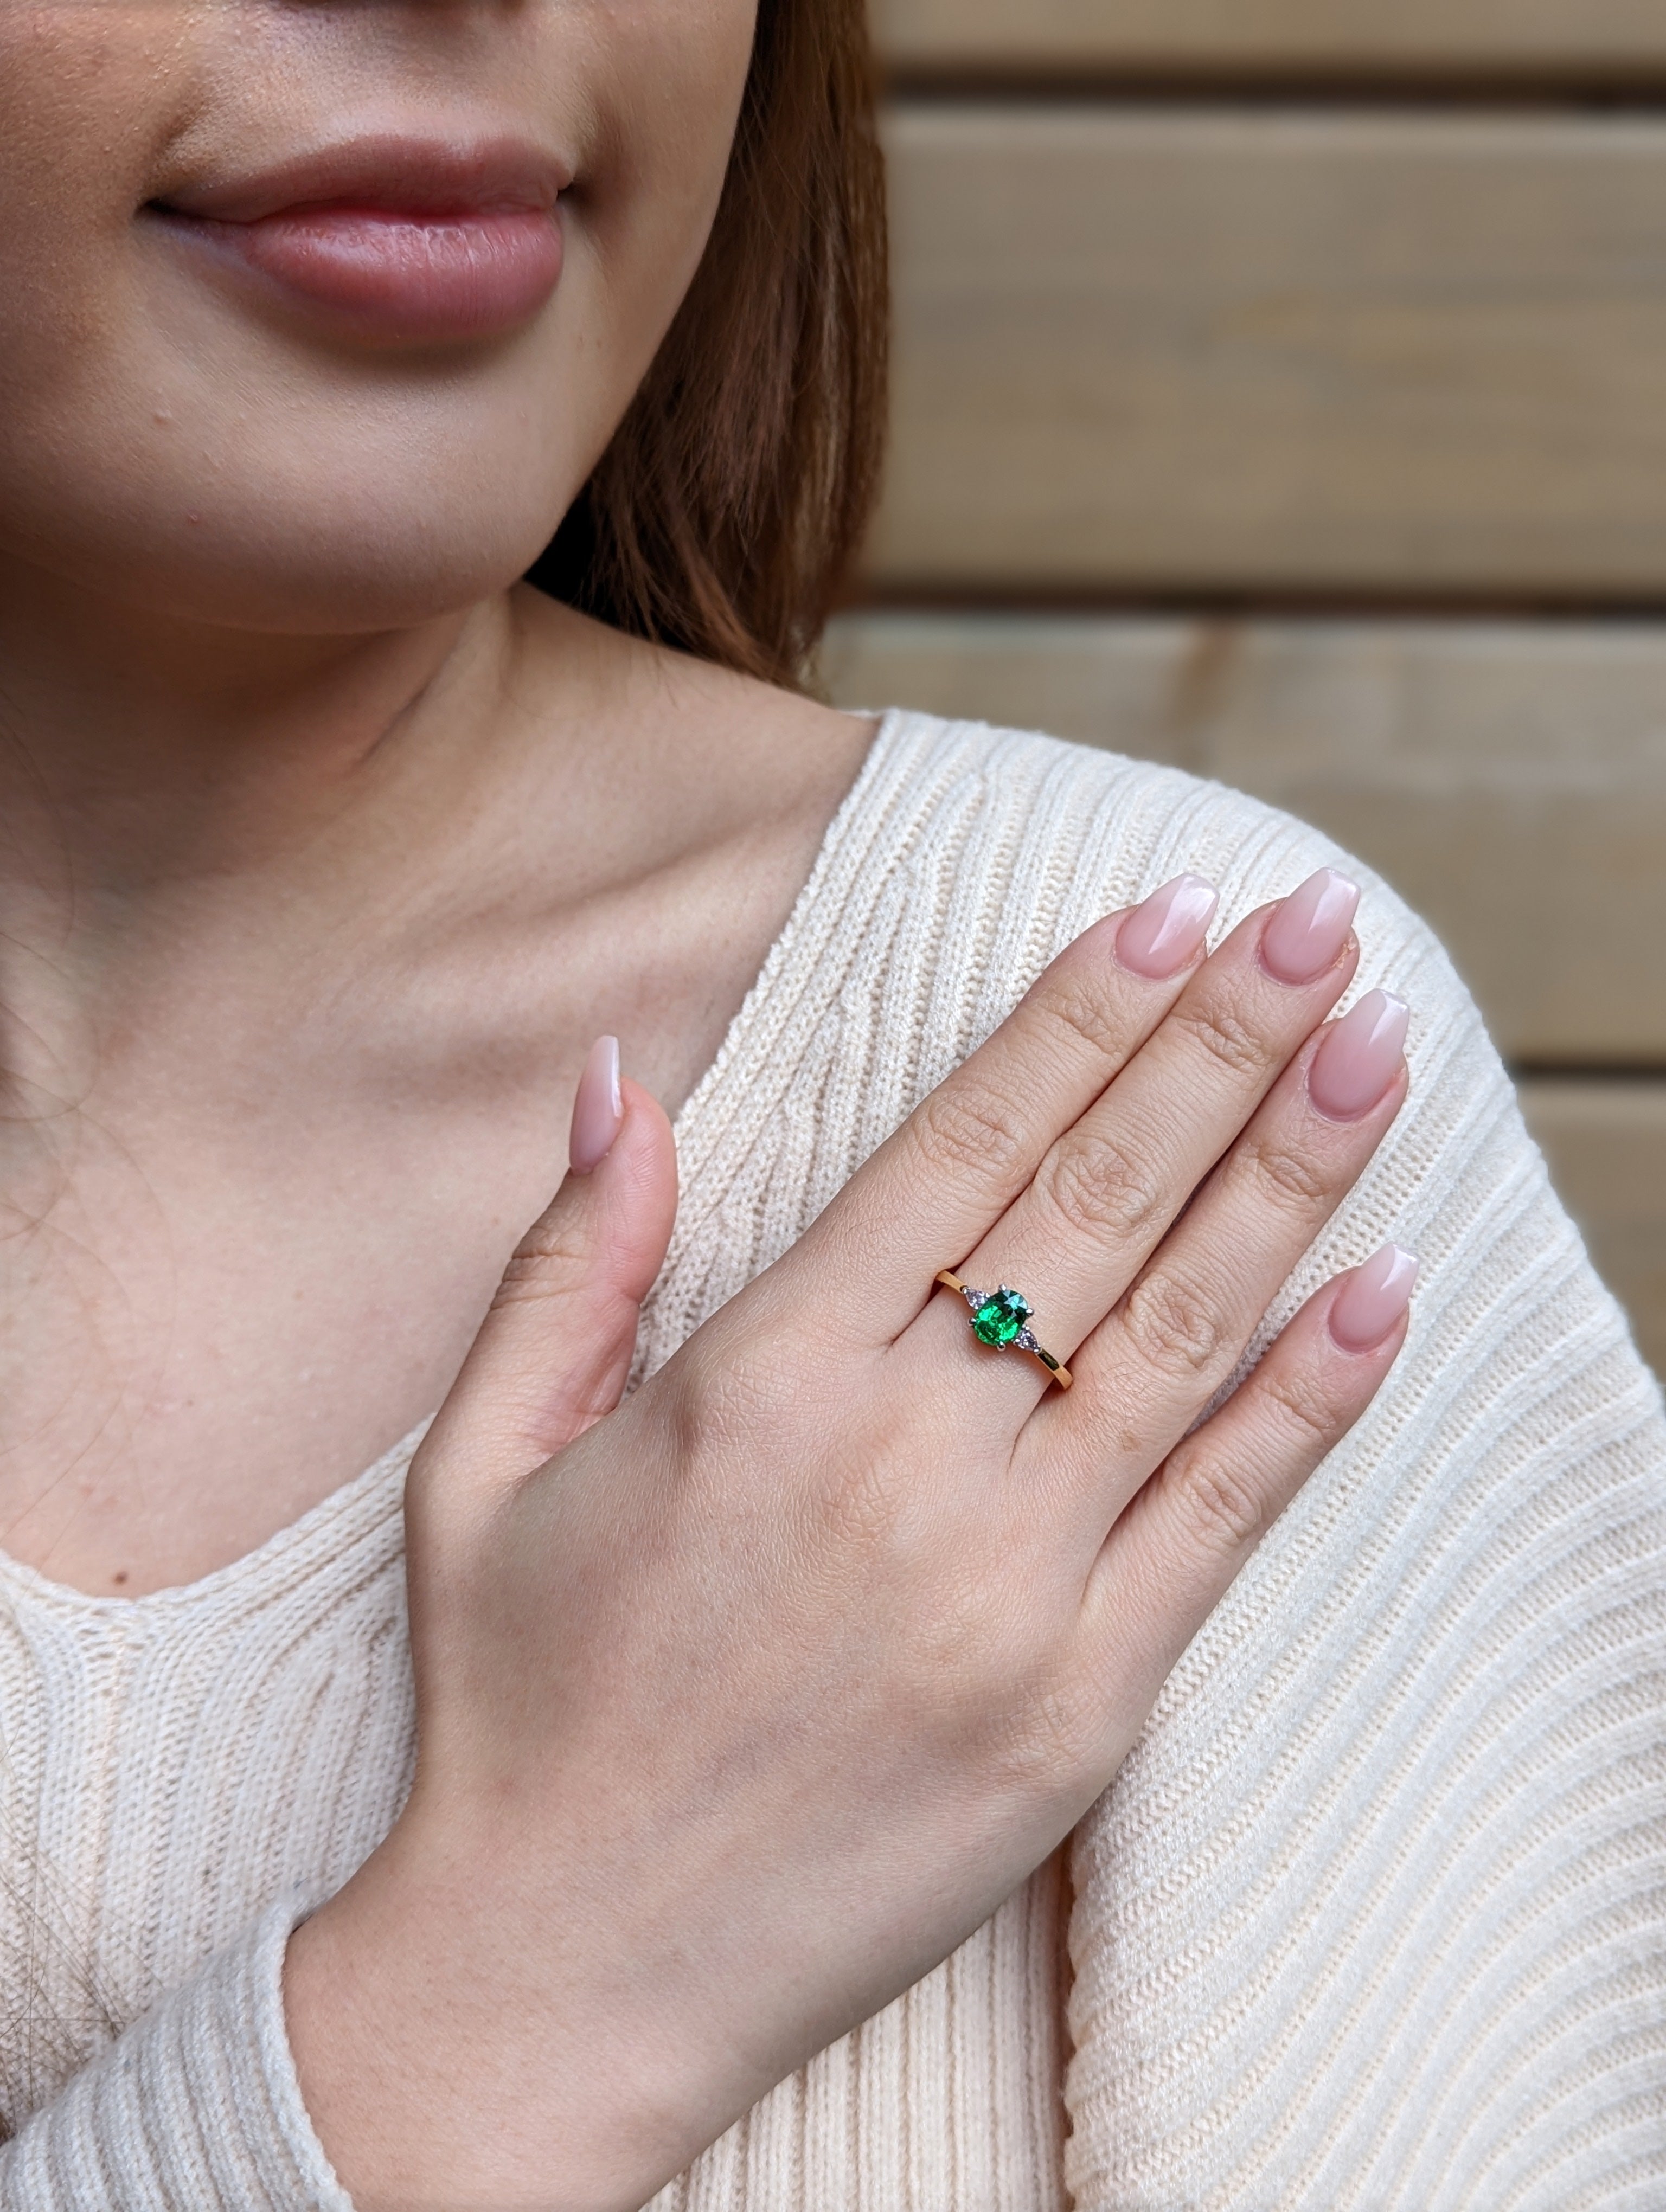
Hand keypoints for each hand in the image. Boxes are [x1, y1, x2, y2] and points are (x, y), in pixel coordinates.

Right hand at [287, 871, 1415, 2211]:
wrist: (564, 1971)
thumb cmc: (523, 1703)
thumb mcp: (482, 1462)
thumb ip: (574, 1259)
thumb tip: (621, 1074)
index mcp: (760, 1383)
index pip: (965, 1148)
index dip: (1080, 1018)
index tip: (1174, 917)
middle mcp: (900, 1461)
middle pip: (1097, 1206)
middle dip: (1220, 1046)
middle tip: (1316, 928)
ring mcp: (1007, 1586)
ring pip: (1184, 1332)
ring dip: (1291, 1173)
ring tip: (1377, 1047)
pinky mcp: (1080, 1707)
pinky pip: (1221, 1516)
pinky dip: (1312, 1396)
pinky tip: (1382, 1285)